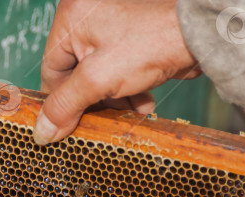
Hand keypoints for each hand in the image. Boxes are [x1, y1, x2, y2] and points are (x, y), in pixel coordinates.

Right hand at [34, 0, 201, 144]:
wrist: (202, 35)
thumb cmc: (151, 45)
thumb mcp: (98, 80)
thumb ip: (65, 106)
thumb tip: (42, 132)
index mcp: (72, 17)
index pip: (51, 71)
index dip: (61, 103)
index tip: (68, 127)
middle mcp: (89, 16)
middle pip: (76, 76)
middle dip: (95, 102)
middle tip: (106, 120)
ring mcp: (113, 26)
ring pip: (100, 77)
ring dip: (114, 100)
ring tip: (132, 109)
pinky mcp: (134, 37)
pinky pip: (119, 70)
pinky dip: (128, 89)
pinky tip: (143, 100)